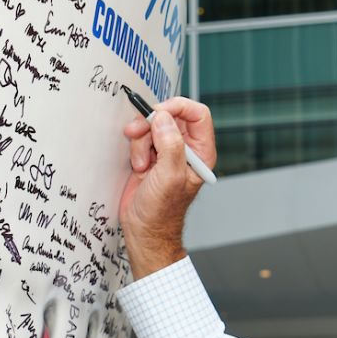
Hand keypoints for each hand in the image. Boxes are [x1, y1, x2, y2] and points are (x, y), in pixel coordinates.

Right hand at [118, 97, 214, 278]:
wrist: (144, 230)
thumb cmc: (162, 212)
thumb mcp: (169, 177)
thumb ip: (170, 145)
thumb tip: (164, 118)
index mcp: (201, 152)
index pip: (198, 114)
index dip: (178, 107)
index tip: (159, 112)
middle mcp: (186, 149)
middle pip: (171, 116)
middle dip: (152, 123)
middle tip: (138, 133)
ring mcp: (167, 151)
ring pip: (153, 125)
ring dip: (141, 140)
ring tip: (141, 163)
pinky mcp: (151, 156)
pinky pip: (141, 137)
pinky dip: (135, 147)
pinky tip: (138, 166)